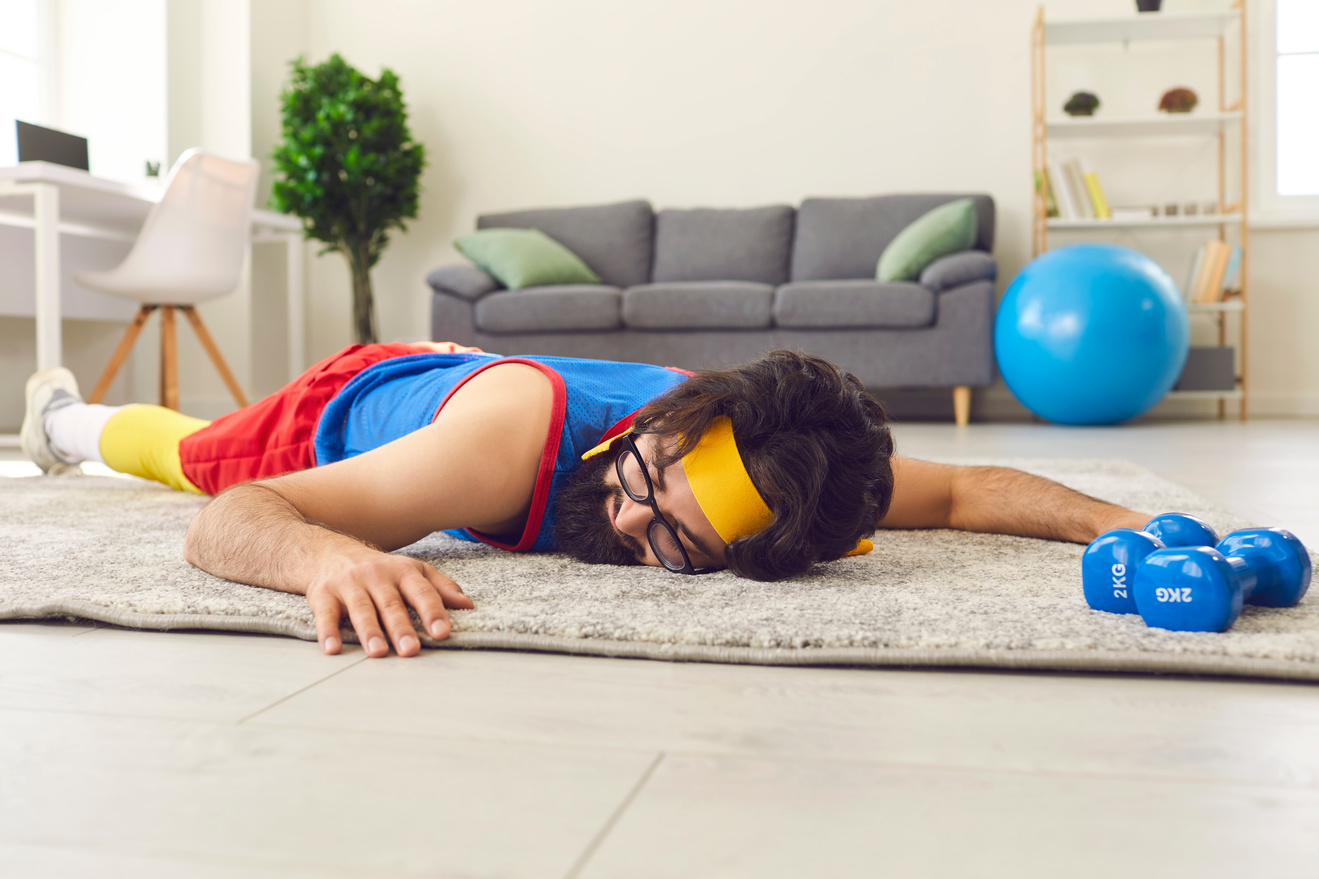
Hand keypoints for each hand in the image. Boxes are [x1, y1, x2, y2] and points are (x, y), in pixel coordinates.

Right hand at [304, 550, 474, 657]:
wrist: (330, 551)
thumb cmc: (379, 569)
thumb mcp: (412, 570)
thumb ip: (440, 588)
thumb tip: (468, 605)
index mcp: (403, 572)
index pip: (421, 592)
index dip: (432, 612)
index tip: (442, 632)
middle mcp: (376, 576)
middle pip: (391, 604)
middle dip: (401, 627)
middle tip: (411, 650)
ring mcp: (349, 585)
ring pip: (361, 610)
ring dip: (370, 631)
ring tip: (378, 652)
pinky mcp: (323, 594)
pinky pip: (325, 614)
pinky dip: (327, 631)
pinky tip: (332, 648)